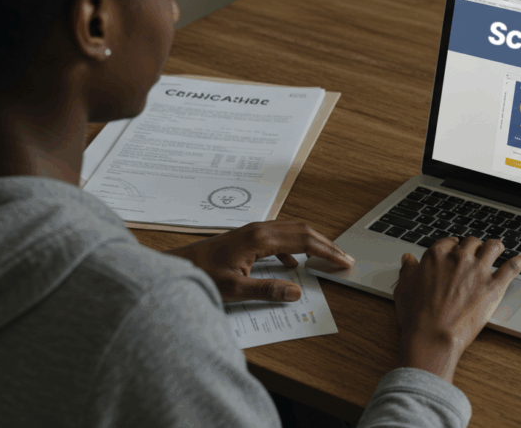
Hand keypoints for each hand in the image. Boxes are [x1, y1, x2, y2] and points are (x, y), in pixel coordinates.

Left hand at [165, 219, 353, 302]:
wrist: (176, 265)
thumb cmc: (201, 275)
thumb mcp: (235, 289)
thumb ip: (268, 290)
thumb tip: (296, 291)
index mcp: (260, 239)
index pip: (305, 241)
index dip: (327, 251)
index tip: (344, 261)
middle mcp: (260, 229)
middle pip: (303, 230)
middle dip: (326, 244)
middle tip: (345, 258)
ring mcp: (254, 231)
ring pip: (293, 230)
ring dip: (313, 243)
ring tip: (327, 257)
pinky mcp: (248, 237)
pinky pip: (280, 236)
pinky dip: (294, 246)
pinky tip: (292, 264)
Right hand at [393, 236, 520, 382]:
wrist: (433, 336)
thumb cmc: (417, 316)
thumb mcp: (404, 288)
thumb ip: (407, 270)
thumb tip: (408, 259)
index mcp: (436, 255)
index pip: (449, 241)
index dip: (454, 246)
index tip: (456, 251)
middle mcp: (459, 258)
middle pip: (472, 243)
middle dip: (474, 247)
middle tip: (475, 253)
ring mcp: (478, 270)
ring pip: (493, 247)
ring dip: (495, 247)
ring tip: (498, 249)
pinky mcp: (494, 286)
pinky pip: (511, 267)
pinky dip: (518, 262)